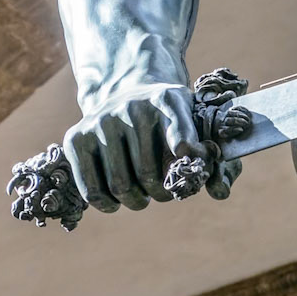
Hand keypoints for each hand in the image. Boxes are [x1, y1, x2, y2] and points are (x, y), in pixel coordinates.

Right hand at [63, 81, 224, 212]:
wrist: (125, 91)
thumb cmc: (166, 118)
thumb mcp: (192, 119)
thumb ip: (208, 153)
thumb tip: (219, 191)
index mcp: (168, 99)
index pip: (182, 136)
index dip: (187, 157)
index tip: (189, 166)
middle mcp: (132, 106)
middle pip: (148, 174)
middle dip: (160, 194)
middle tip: (163, 194)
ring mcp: (101, 120)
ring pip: (120, 185)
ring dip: (135, 201)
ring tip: (142, 196)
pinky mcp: (77, 137)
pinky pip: (91, 187)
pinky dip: (106, 204)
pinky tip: (116, 202)